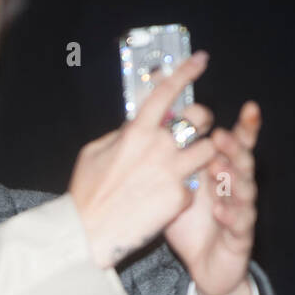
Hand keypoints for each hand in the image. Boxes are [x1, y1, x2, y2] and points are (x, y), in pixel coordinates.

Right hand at [69, 51, 217, 268]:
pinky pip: (193, 187)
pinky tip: (165, 201)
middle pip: (200, 118)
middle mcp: (160, 147)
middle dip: (202, 120)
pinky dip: (183, 191)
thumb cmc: (86, 194)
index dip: (186, 71)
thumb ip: (119, 135)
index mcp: (137, 132)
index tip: (201, 60)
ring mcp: (173, 173)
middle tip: (195, 129)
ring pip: (208, 151)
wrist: (87, 234)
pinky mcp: (180, 199)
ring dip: (203, 154)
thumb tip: (133, 126)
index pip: (167, 92)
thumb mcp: (93, 153)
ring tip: (188, 165)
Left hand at [165, 100, 259, 294]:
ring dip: (233, 177)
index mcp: (223, 175)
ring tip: (219, 167)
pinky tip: (220, 209)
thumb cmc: (191, 226)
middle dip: (233, 148)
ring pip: (245, 190)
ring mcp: (242, 212)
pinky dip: (230, 214)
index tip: (249, 107)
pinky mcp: (241, 238)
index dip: (246, 128)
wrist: (206, 267)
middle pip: (243, 163)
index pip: (238, 146)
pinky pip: (239, 224)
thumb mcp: (178, 193)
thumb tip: (155, 135)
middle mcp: (236, 190)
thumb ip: (175, 167)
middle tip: (218, 137)